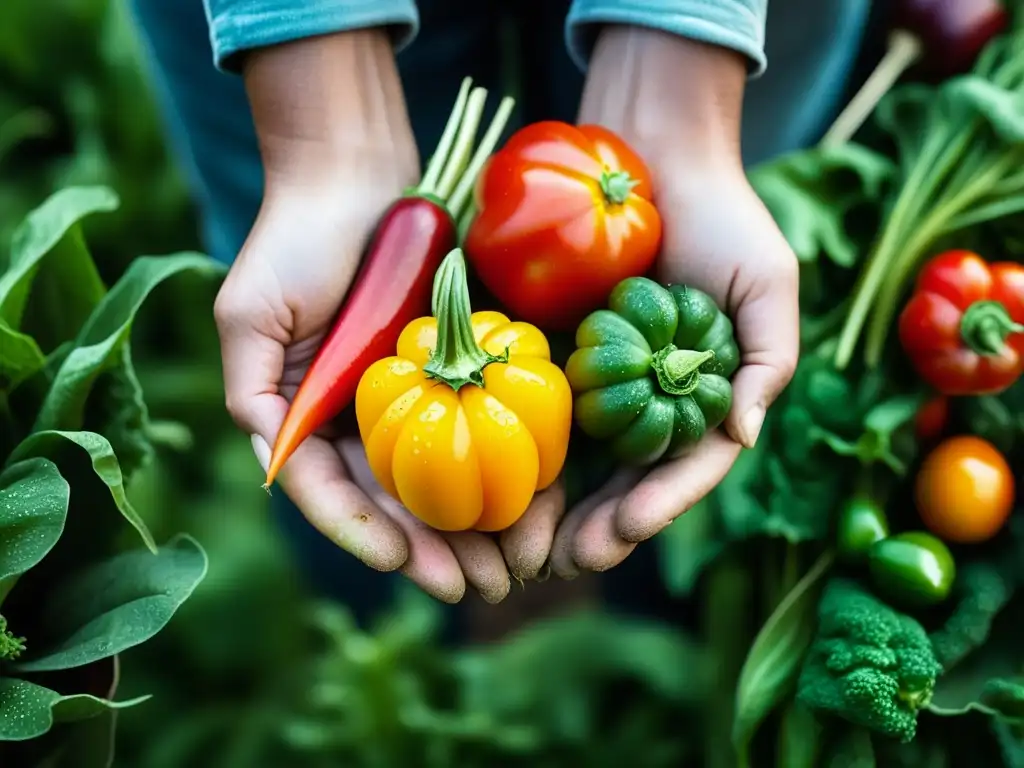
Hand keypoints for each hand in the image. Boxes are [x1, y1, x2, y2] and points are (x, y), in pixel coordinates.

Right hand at [214, 31, 558, 602]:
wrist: (359, 172)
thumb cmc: (296, 239)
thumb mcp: (251, 314)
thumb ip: (252, 390)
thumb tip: (275, 466)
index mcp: (310, 419)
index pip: (334, 495)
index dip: (365, 535)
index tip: (403, 566)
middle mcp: (362, 418)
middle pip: (398, 501)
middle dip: (433, 550)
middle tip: (475, 587)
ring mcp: (415, 395)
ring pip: (448, 476)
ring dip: (478, 525)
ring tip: (515, 564)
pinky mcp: (462, 366)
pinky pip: (487, 424)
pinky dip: (509, 464)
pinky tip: (539, 498)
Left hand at [549, 28, 799, 576]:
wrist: (650, 150)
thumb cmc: (720, 214)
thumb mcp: (765, 282)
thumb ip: (767, 360)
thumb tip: (744, 435)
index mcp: (699, 395)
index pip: (682, 468)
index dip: (656, 504)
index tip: (624, 532)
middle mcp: (647, 397)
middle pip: (621, 478)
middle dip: (594, 525)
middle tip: (559, 561)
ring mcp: (598, 377)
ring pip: (574, 458)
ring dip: (548, 507)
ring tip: (519, 545)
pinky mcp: (552, 350)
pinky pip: (532, 405)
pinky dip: (513, 445)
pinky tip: (488, 477)